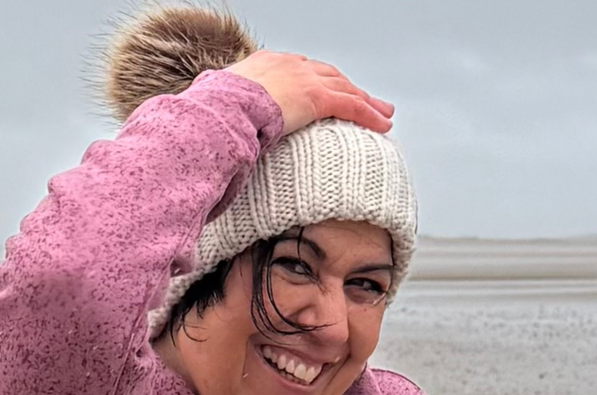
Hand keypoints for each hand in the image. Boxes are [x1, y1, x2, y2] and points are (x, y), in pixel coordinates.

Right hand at [225, 50, 393, 136]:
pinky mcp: (315, 97)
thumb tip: (217, 126)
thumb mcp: (218, 108)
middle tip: (366, 99)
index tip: (326, 92)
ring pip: (345, 89)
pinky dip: (369, 114)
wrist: (220, 110)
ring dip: (366, 102)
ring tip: (383, 114)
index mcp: (265, 65)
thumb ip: (226, 113)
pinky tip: (383, 125)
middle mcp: (288, 65)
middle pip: (328, 75)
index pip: (299, 71)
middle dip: (348, 87)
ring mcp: (303, 79)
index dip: (317, 81)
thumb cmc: (213, 114)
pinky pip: (350, 106)